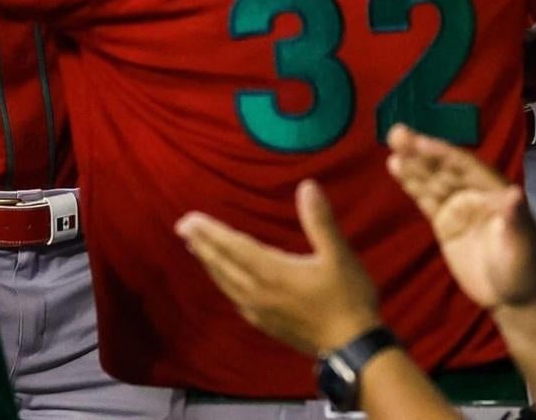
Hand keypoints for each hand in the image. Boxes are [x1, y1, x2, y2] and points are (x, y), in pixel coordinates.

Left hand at [176, 180, 381, 355]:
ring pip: (226, 282)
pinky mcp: (266, 324)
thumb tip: (307, 186)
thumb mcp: (338, 255)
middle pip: (222, 264)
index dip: (210, 232)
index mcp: (271, 272)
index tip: (188, 219)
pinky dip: (223, 283)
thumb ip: (320, 221)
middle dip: (202, 244)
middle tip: (182, 227)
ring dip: (209, 262)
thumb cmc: (346, 298)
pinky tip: (225, 281)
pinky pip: (235, 298)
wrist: (353, 348)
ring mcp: (260, 310)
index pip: (233, 247)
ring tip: (196, 248)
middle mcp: (258, 292)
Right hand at [386, 124, 535, 309]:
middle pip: (444, 167)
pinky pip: (425, 198)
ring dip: (412, 162)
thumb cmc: (523, 271)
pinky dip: (410, 182)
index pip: (466, 167)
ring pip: (431, 179)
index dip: (443, 154)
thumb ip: (516, 220)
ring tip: (392, 144)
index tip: (421, 142)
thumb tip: (516, 193)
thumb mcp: (522, 248)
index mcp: (495, 191)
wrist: (512, 298)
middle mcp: (474, 192)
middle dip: (422, 150)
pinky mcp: (445, 221)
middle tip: (397, 133)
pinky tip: (395, 166)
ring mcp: (458, 205)